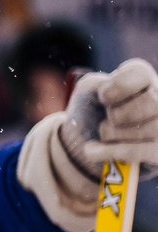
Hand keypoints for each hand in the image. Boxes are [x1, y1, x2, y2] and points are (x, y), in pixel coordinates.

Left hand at [25, 58, 157, 231]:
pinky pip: (146, 153)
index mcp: (142, 83)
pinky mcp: (157, 157)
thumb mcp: (86, 96)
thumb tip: (99, 87)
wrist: (82, 153)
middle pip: (152, 100)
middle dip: (121, 112)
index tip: (102, 97)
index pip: (141, 74)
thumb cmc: (86, 118)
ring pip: (151, 126)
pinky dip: (117, 152)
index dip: (122, 84)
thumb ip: (95, 86)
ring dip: (118, 133)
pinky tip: (94, 153)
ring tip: (101, 137)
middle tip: (104, 120)